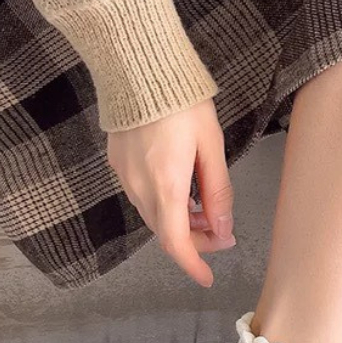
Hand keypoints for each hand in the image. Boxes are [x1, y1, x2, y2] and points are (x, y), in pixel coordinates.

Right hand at [107, 99, 234, 287]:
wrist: (137, 64)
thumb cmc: (181, 101)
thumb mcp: (212, 147)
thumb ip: (218, 192)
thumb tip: (223, 228)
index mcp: (165, 184)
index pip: (176, 241)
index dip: (193, 264)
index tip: (207, 278)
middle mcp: (139, 185)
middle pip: (166, 232)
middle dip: (196, 240)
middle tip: (223, 232)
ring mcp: (124, 174)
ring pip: (154, 216)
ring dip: (181, 223)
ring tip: (208, 211)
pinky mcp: (118, 162)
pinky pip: (143, 197)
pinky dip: (165, 205)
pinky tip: (184, 192)